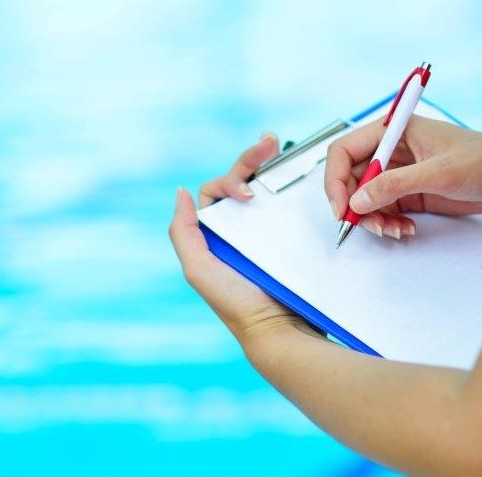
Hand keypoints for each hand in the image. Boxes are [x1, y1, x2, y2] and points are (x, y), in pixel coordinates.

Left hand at [170, 135, 319, 347]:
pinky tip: (301, 175)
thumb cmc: (236, 303)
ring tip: (281, 147)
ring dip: (273, 165)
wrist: (279, 330)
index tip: (248, 193)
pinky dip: (293, 188)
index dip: (232, 179)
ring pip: (267, 190)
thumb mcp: (198, 269)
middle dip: (253, 158)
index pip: (218, 191)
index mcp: (216, 235)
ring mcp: (268, 235)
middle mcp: (240, 232)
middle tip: (270, 142)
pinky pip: (291, 209)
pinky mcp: (293, 242)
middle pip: (243, 183)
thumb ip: (183, 232)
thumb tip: (180, 192)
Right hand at [325, 116, 481, 237]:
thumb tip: (357, 202)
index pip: (345, 151)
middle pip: (350, 178)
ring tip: (394, 230)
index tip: (342, 208)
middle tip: (368, 226)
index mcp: (395, 129)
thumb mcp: (439, 173)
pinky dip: (388, 223)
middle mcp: (393, 149)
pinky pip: (384, 210)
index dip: (335, 180)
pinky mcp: (412, 193)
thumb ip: (394, 186)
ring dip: (372, 219)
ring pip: (365, 198)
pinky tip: (406, 229)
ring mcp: (401, 172)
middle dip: (354, 205)